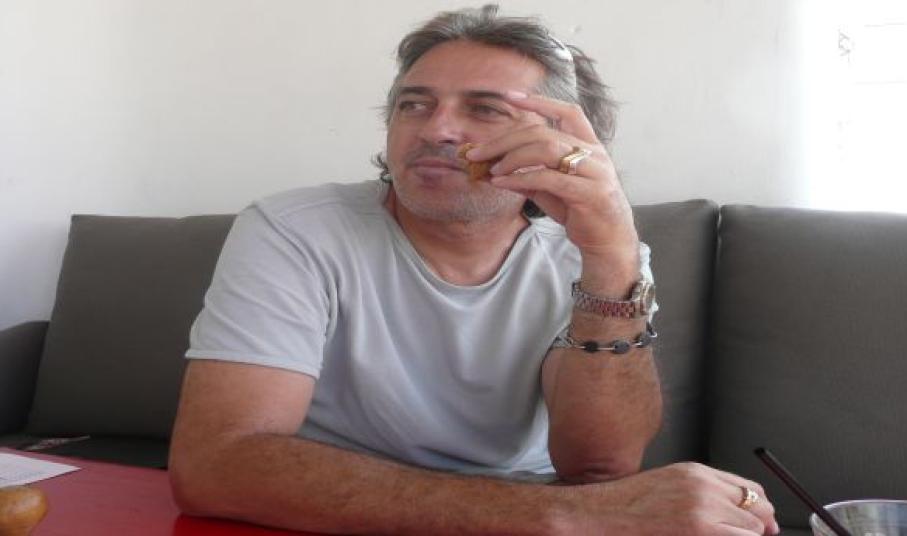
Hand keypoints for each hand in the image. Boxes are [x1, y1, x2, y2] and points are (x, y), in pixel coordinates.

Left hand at [463, 92, 638, 273]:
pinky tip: (502, 183)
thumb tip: (493, 169)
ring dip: (512, 158)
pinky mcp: (589, 193)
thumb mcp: (550, 190)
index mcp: (589, 146)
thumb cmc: (580, 212)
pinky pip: (549, 179)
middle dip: (506, 140)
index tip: (510, 96)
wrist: (609, 241)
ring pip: (547, 149)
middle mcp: (594, 154)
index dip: (540, 102)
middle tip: (478, 152)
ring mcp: (594, 172)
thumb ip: (527, 176)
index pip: (568, 112)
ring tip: (492, 169)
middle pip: (544, 133)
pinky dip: (521, 179)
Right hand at [563, 463, 780, 535]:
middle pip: (758, 507)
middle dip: (759, 527)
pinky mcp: (699, 529)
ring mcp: (702, 508)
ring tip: (720, 535)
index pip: (748, 488)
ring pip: (752, 528)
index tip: (762, 524)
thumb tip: (736, 511)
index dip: (759, 509)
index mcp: (696, 472)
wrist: (600, 513)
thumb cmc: (626, 506)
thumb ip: (702, 493)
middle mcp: (703, 486)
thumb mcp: (668, 486)